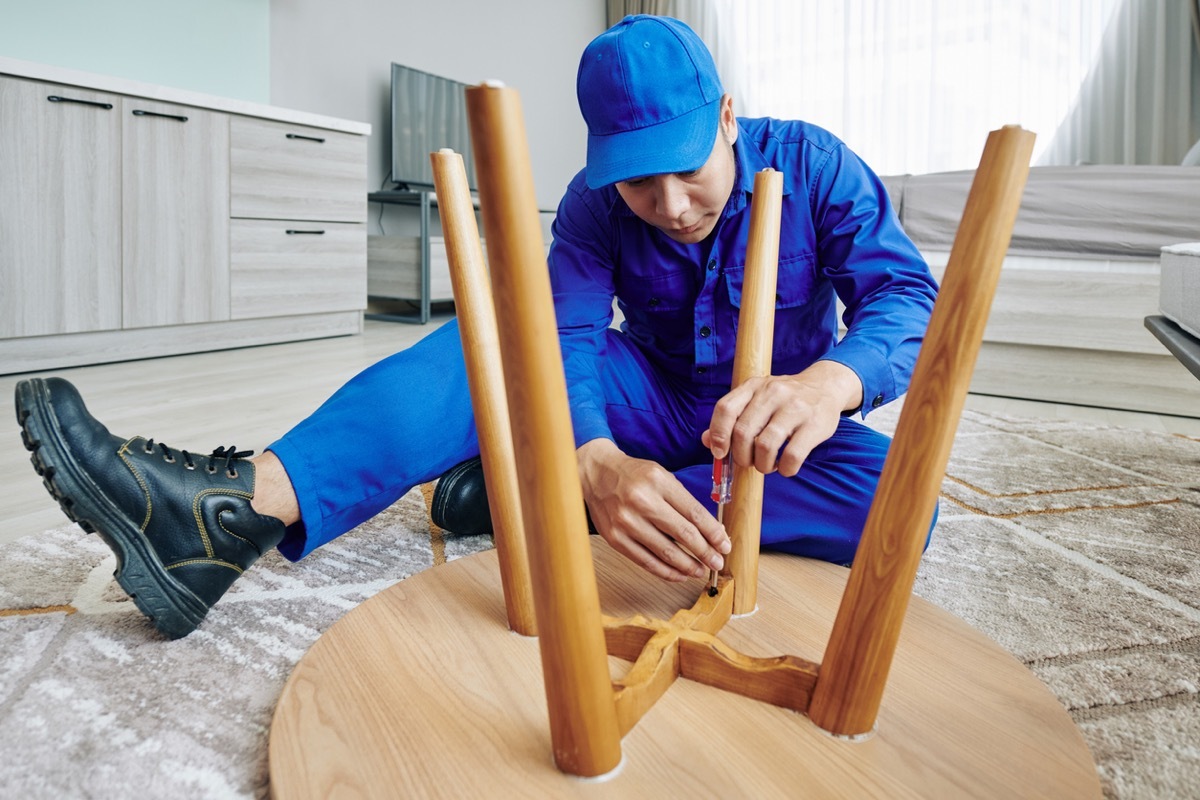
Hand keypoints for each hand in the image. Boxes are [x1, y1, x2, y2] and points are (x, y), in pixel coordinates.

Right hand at [577, 439, 730, 581]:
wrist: (596, 474)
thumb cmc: (633, 475)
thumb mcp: (662, 476)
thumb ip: (684, 502)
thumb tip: (711, 531)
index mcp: (658, 482)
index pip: (694, 513)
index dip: (714, 533)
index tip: (724, 545)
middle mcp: (642, 501)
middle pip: (684, 534)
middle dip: (706, 552)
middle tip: (717, 562)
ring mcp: (626, 522)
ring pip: (666, 553)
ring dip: (688, 566)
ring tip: (700, 571)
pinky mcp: (615, 538)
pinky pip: (647, 562)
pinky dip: (666, 571)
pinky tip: (679, 574)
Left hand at [702, 360, 861, 476]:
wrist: (825, 386)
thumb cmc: (784, 399)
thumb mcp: (756, 399)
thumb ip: (732, 418)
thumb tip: (707, 441)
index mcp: (753, 386)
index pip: (725, 409)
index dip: (718, 435)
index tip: (720, 453)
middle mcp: (772, 393)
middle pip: (743, 432)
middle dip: (741, 456)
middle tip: (748, 462)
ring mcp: (795, 407)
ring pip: (765, 446)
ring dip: (762, 465)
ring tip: (766, 465)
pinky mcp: (814, 424)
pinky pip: (792, 455)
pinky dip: (785, 469)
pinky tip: (785, 467)